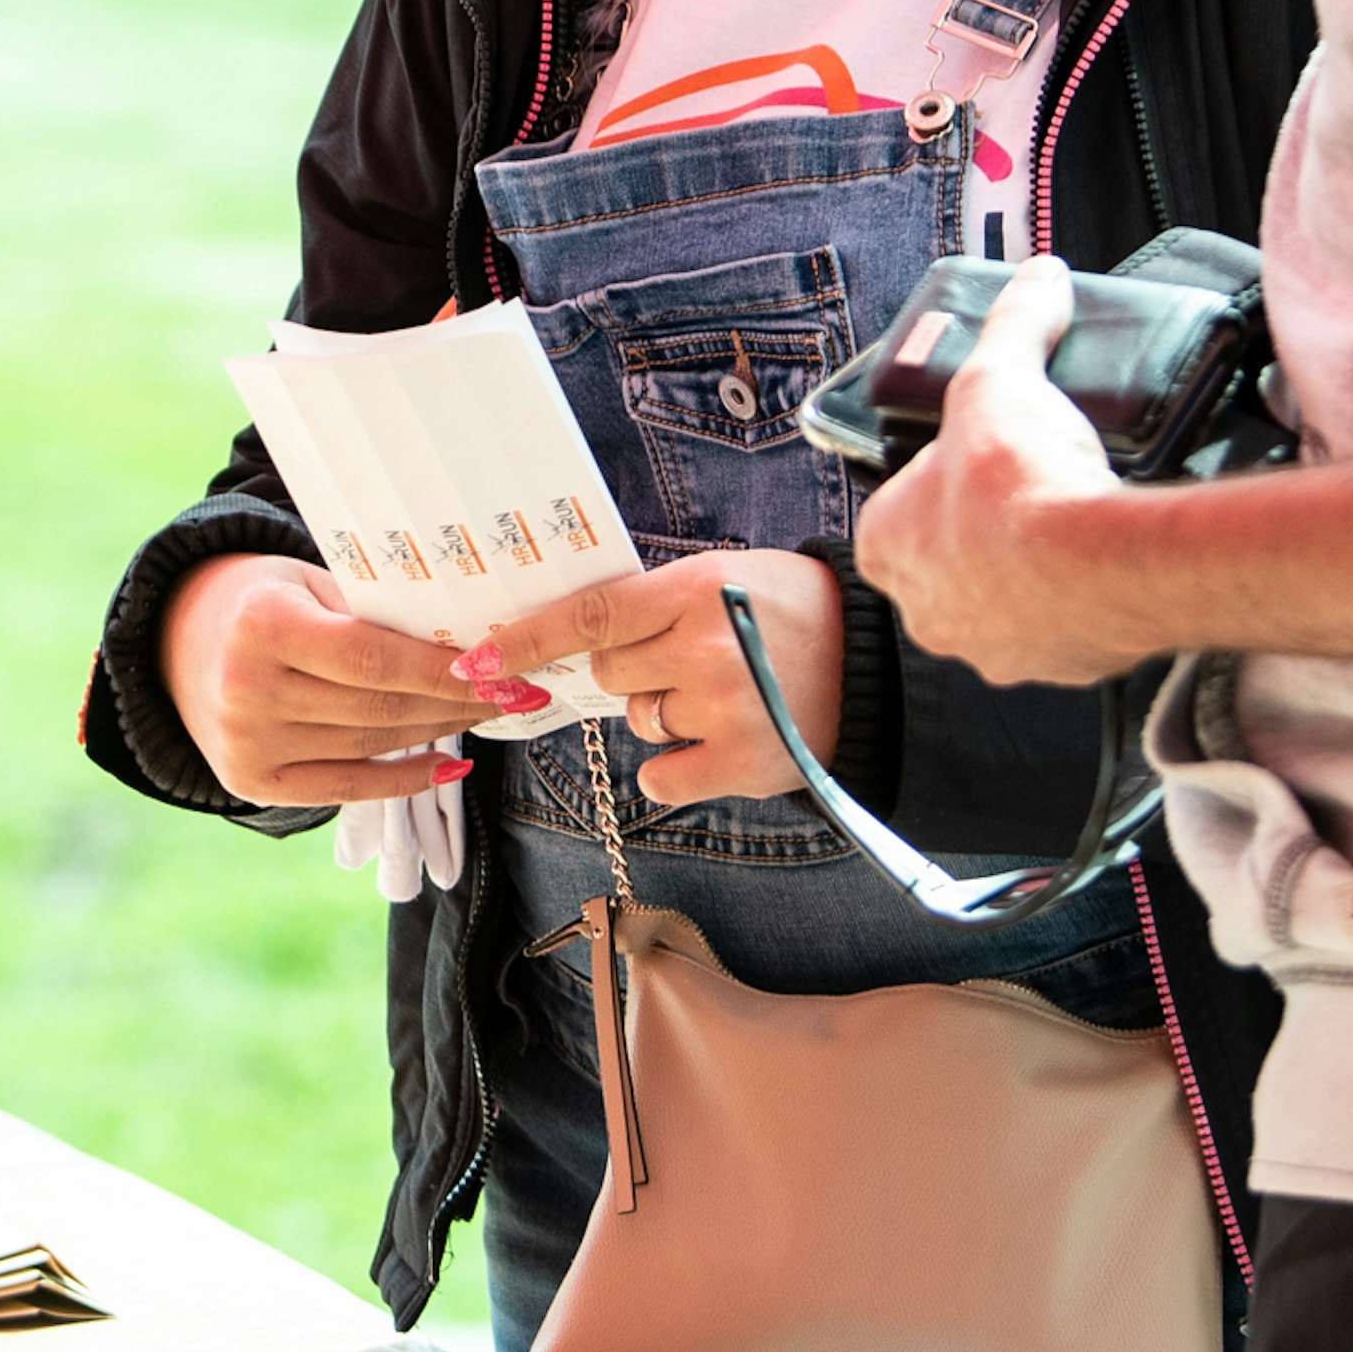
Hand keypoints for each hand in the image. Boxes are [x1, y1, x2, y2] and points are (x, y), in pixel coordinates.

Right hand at [160, 556, 488, 809]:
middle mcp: (247, 688)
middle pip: (377, 706)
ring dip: (439, 733)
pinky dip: (402, 779)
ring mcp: (245, 742)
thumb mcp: (309, 582)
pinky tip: (449, 766)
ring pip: (369, 745)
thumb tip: (468, 639)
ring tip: (488, 716)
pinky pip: (344, 787)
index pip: (373, 656)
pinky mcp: (250, 781)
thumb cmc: (262, 598)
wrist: (177, 640)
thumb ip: (373, 609)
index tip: (503, 670)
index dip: (441, 670)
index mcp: (263, 624)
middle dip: (457, 702)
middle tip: (516, 694)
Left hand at [469, 552, 840, 807]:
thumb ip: (654, 601)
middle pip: (609, 675)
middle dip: (632, 672)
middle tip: (685, 661)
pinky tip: (719, 741)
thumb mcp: (722, 576)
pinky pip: (662, 775)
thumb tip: (571, 633)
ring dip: (664, 713)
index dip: (527, 640)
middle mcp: (705, 649)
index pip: (590, 617)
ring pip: (639, 721)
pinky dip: (678, 765)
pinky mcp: (742, 762)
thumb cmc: (788, 611)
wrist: (872, 662)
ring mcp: (724, 709)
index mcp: (694, 591)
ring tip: (723, 693)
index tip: (479, 659)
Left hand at [852, 261, 1160, 685]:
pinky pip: (1061, 630)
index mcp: (886, 545)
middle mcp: (925, 609)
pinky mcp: (1054, 668)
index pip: (896, 508)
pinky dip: (1079, 599)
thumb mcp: (1002, 374)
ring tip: (1071, 517)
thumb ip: (1015, 324)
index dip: (937, 475)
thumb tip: (1039, 277)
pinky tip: (1101, 560)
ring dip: (1030, 568)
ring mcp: (989, 647)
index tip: (978, 454)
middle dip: (983, 527)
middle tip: (1030, 484)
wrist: (1101, 565)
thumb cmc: (1022, 480)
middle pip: (948, 559)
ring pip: (1003, 601)